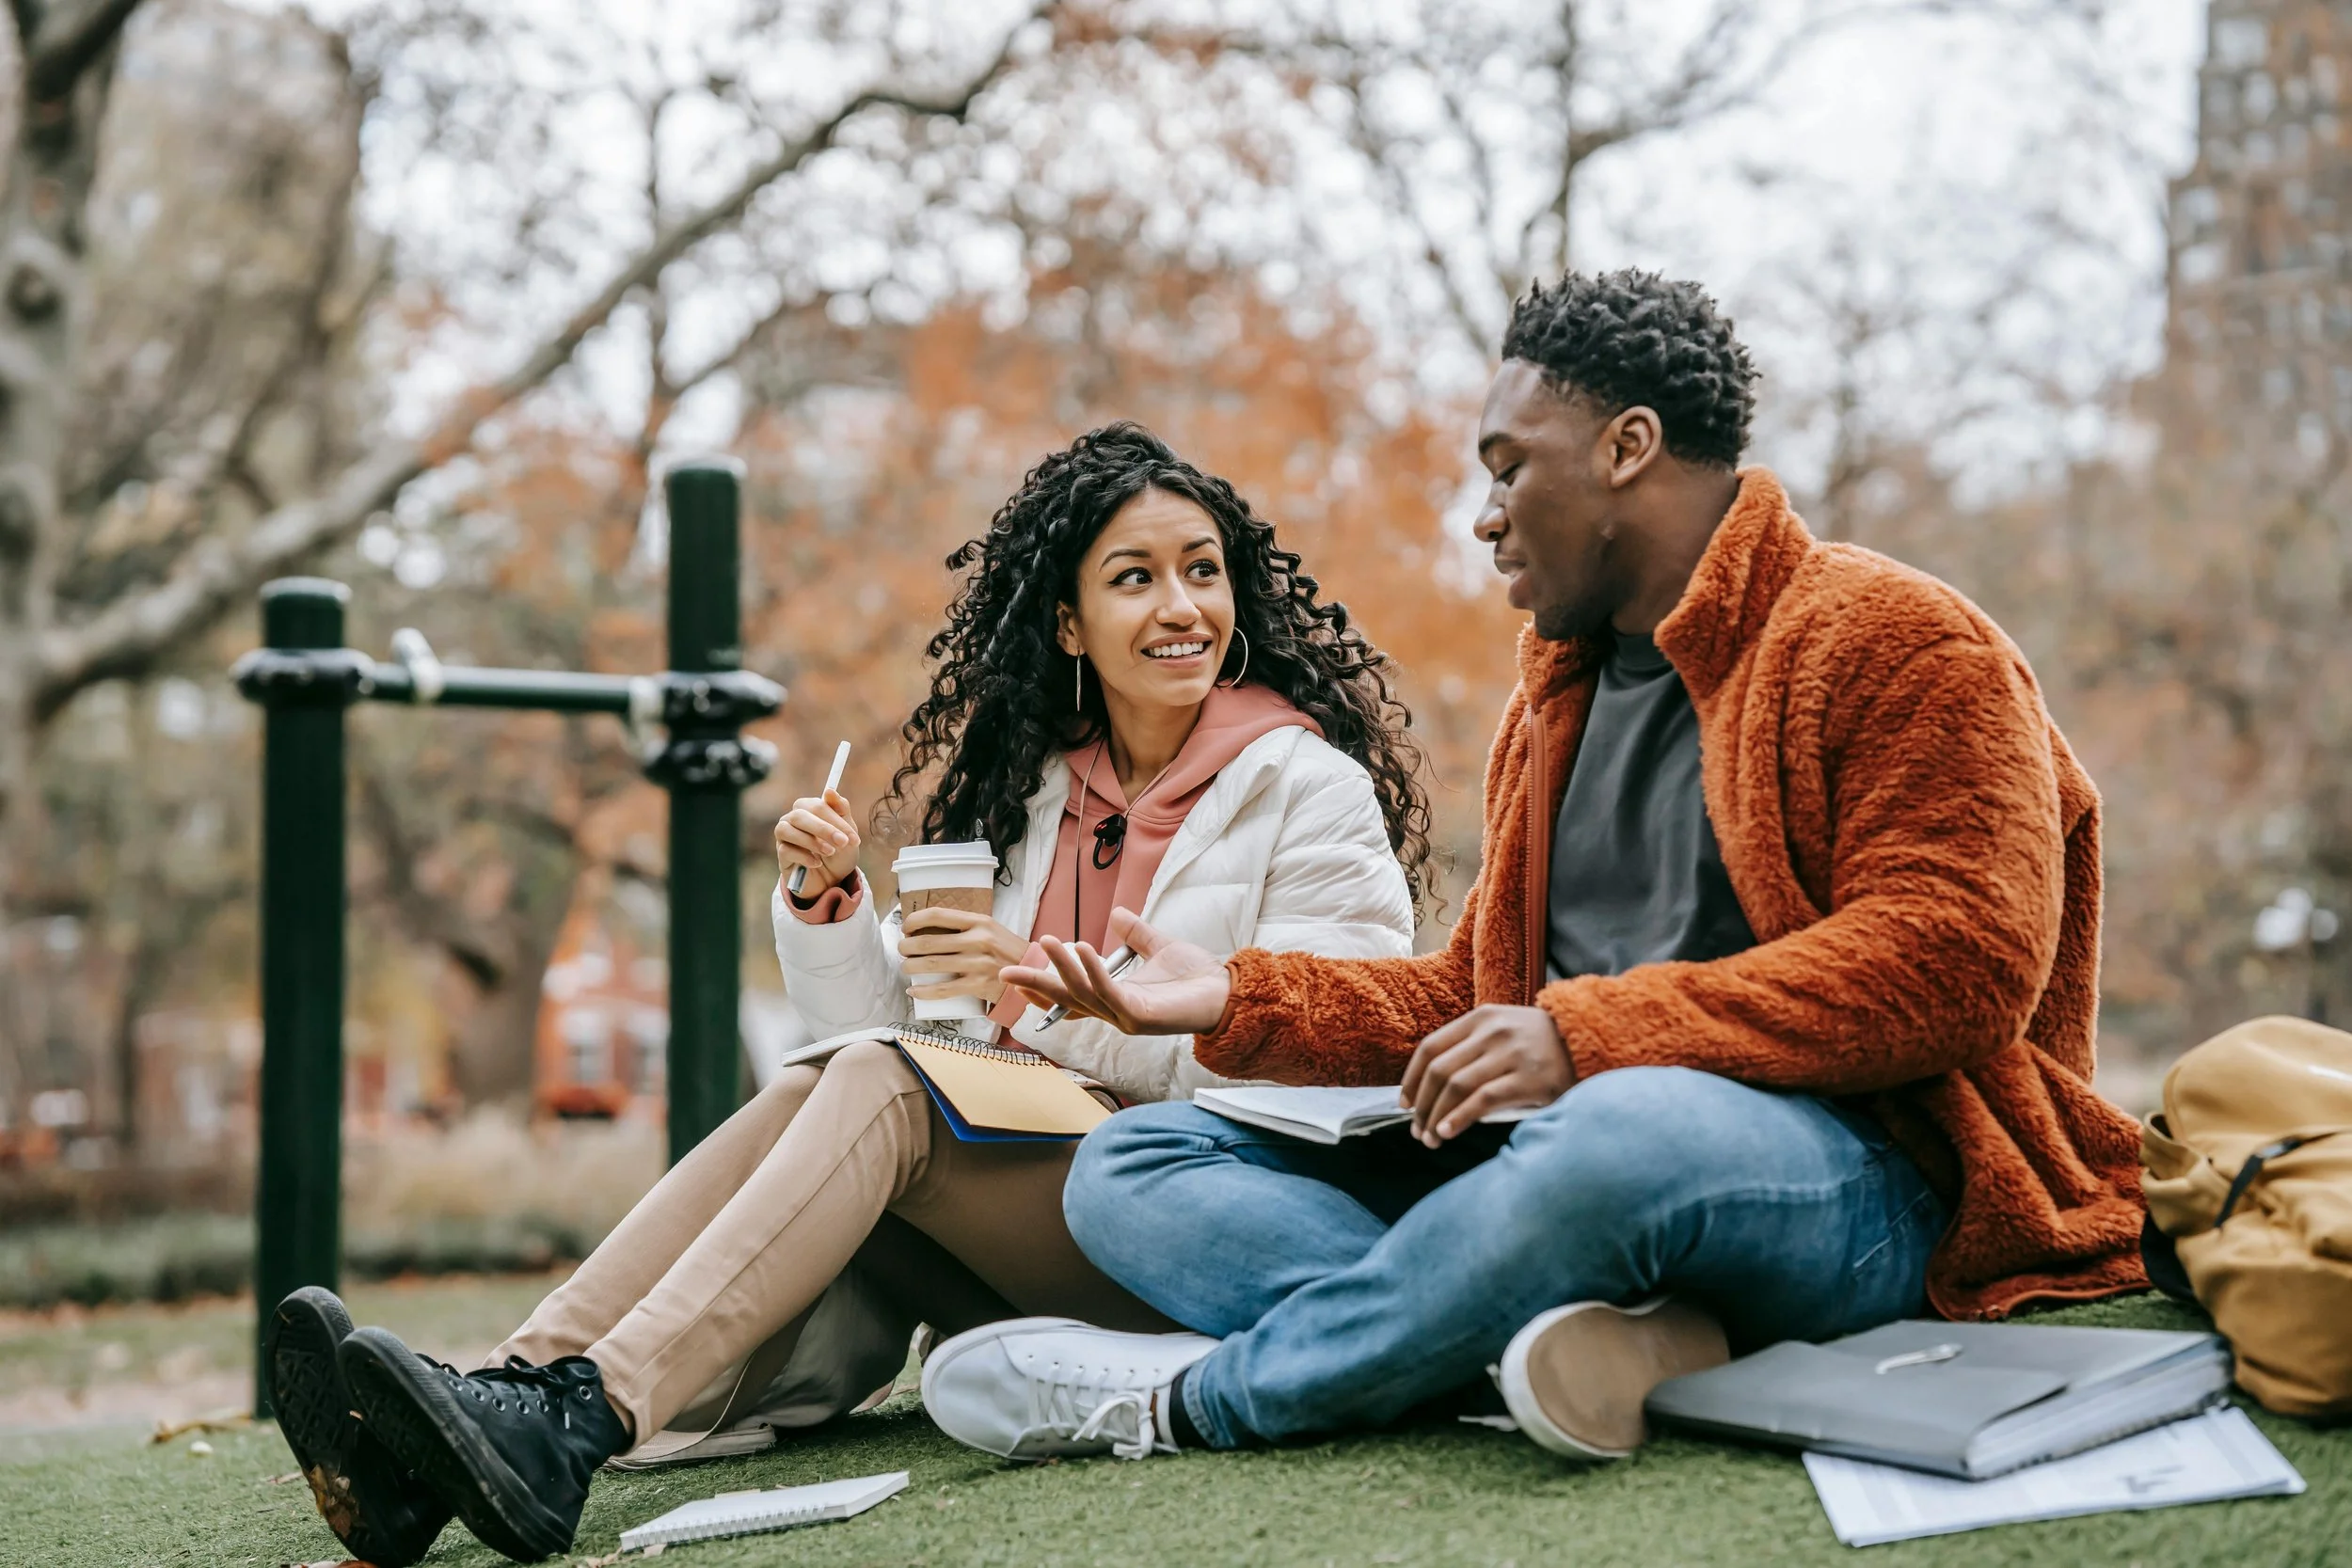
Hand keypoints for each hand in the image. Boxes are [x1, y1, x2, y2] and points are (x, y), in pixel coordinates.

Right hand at [774, 788, 858, 891]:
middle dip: (823, 829)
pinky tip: (817, 863)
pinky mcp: (781, 855)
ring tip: (830, 852)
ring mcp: (784, 836)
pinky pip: (785, 850)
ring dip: (811, 841)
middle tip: (842, 843)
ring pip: (786, 830)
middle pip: (799, 815)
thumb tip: (829, 790)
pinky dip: (803, 856)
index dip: (836, 820)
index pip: (817, 806)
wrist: (833, 879)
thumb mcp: (847, 832)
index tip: (853, 838)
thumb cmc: (840, 851)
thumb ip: (841, 810)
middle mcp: (792, 818)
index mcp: (809, 808)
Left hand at [900, 909, 1028, 1005]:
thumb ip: (965, 925)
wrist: (1032, 973)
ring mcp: (978, 963)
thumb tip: (928, 926)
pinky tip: (913, 991)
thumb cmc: (1005, 950)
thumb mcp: (990, 928)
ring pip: (932, 965)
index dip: (914, 921)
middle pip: (929, 942)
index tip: (906, 928)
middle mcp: (978, 940)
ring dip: (911, 968)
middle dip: (907, 947)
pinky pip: (943, 990)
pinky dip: (923, 991)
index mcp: (979, 921)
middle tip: (902, 950)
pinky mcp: (978, 985)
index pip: (937, 915)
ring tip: (906, 968)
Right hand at [1000, 908, 1231, 1034]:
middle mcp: (1116, 1012)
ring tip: (1049, 941)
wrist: (1227, 991)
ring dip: (1063, 967)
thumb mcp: (1159, 947)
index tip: (1018, 977)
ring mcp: (1126, 1017)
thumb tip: (1117, 915)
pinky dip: (1093, 971)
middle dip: (1037, 986)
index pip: (1072, 997)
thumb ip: (1136, 934)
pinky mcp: (1140, 1016)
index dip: (1044, 989)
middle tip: (1005, 974)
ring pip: (1084, 993)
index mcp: (1116, 999)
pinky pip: (1109, 992)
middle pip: (1068, 1000)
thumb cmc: (1196, 977)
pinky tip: (1081, 949)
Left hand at [1401, 1005, 1573, 1146]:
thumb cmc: (1538, 1045)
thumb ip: (1470, 1048)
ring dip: (1435, 1117)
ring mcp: (1511, 1054)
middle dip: (1421, 1104)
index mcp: (1481, 1018)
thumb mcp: (1503, 1031)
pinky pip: (1482, 1101)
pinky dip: (1459, 1118)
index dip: (1412, 1079)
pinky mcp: (1528, 1079)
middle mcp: (1493, 1032)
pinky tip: (1447, 1132)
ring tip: (1430, 1138)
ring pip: (1456, 1087)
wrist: (1590, 1043)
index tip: (1405, 1103)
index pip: (1430, 1048)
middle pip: (1439, 1070)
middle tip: (1416, 1130)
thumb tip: (1428, 1089)